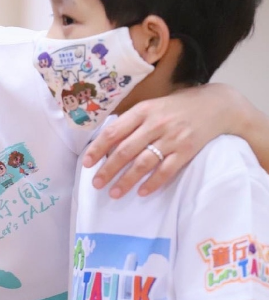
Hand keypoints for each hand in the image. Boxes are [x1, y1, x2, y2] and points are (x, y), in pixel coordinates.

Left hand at [82, 83, 240, 197]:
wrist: (213, 106)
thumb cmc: (175, 108)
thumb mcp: (151, 107)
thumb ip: (131, 122)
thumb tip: (107, 144)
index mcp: (142, 111)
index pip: (114, 131)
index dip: (98, 148)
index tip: (87, 163)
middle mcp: (155, 124)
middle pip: (125, 150)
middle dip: (108, 169)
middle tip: (96, 184)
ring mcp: (172, 138)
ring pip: (143, 163)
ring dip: (127, 180)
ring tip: (114, 193)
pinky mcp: (186, 151)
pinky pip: (167, 170)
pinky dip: (153, 183)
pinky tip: (142, 192)